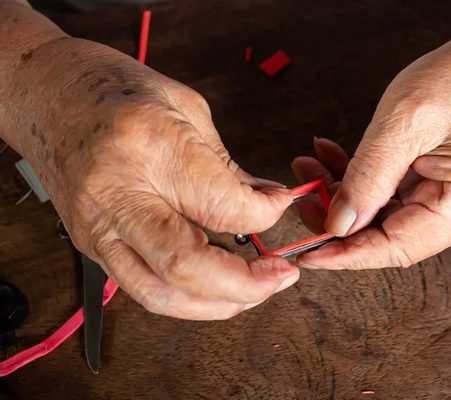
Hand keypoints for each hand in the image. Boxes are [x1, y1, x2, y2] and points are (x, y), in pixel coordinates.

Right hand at [20, 39, 298, 318]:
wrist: (47, 93)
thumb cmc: (114, 89)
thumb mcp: (186, 109)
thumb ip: (227, 166)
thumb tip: (267, 201)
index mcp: (150, 147)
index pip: (221, 205)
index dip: (265, 215)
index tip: (280, 206)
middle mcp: (119, 194)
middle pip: (186, 266)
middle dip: (245, 284)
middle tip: (280, 277)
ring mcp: (99, 226)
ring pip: (159, 294)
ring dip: (215, 304)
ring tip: (253, 293)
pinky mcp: (91, 244)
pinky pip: (142, 287)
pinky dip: (185, 297)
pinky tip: (214, 288)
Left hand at [292, 0, 450, 268]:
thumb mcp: (407, 120)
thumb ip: (368, 177)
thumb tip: (336, 224)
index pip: (396, 247)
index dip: (345, 254)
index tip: (305, 255)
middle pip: (386, 236)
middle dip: (336, 216)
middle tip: (300, 193)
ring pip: (382, 218)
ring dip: (342, 195)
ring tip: (309, 167)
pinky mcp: (442, 195)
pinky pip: (391, 199)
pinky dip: (359, 183)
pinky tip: (331, 160)